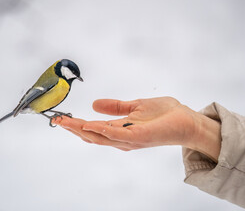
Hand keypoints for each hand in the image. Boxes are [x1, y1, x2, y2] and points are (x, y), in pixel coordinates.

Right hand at [53, 97, 220, 161]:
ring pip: (100, 137)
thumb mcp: (135, 107)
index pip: (93, 130)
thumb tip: (94, 104)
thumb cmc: (164, 115)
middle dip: (74, 129)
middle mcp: (122, 138)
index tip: (61, 118)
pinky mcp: (139, 136)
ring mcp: (129, 139)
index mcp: (120, 131)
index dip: (76, 125)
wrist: (186, 121)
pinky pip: (117, 135)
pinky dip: (102, 130)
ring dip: (82, 130)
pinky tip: (90, 124)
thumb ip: (115, 107)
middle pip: (92, 136)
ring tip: (66, 122)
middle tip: (57, 121)